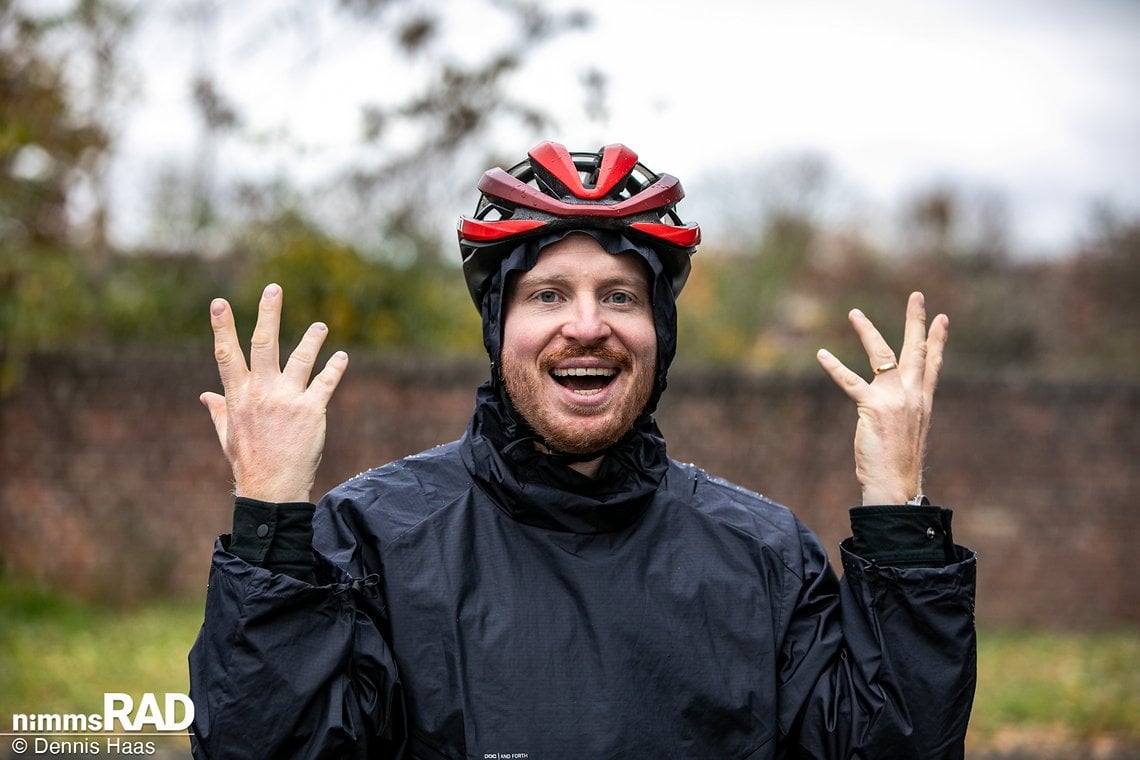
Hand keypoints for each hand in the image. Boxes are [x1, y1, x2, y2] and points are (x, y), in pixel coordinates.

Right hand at [199, 283, 348, 502]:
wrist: (271, 488)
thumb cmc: (248, 461)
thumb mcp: (227, 434)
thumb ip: (219, 410)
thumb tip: (204, 395)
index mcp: (238, 396)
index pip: (226, 355)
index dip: (222, 327)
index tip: (219, 302)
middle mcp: (262, 392)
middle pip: (265, 344)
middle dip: (268, 314)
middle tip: (274, 288)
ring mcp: (287, 400)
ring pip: (301, 359)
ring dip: (312, 339)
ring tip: (321, 326)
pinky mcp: (311, 410)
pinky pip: (325, 382)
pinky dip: (334, 368)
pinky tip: (341, 357)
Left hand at [816, 291, 948, 504]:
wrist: (896, 484)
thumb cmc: (899, 464)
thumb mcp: (909, 432)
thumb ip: (905, 412)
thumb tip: (898, 407)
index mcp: (923, 401)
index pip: (933, 364)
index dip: (938, 340)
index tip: (942, 318)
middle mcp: (913, 395)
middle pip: (916, 350)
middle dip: (916, 321)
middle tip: (917, 295)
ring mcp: (894, 399)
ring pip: (882, 355)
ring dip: (867, 331)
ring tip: (855, 313)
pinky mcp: (872, 407)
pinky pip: (850, 381)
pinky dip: (834, 367)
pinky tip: (822, 355)